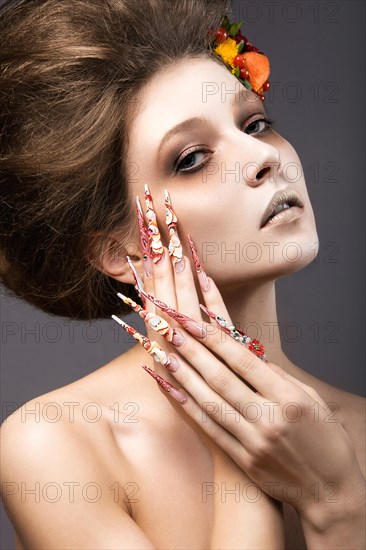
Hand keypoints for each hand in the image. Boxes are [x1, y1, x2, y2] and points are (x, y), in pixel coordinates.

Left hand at [113, 185, 364, 532]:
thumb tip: (243, 353)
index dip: (215, 337)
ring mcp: (253, 441)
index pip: (243, 361)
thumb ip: (276, 377)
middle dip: (191, 348)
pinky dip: (185, 406)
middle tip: (167, 324)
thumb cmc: (325, 439)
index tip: (192, 317)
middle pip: (221, 377)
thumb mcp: (310, 400)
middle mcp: (269, 418)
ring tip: (160, 351)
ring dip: (181, 374)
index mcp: (289, 398)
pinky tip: (167, 388)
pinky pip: (208, 427)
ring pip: (209, 400)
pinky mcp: (242, 459)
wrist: (330, 492)